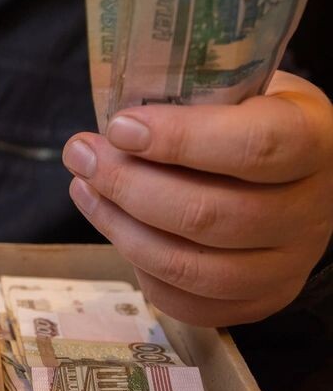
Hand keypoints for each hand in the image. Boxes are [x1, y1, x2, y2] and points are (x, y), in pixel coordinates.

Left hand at [63, 71, 332, 325]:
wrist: (296, 172)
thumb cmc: (250, 119)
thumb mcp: (239, 88)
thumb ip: (189, 100)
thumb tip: (111, 128)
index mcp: (315, 140)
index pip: (256, 146)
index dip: (179, 139)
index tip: (118, 126)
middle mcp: (312, 210)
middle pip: (210, 215)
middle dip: (127, 185)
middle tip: (81, 155)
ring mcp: (289, 265)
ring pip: (191, 267)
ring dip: (120, 227)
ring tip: (84, 188)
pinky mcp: (261, 300)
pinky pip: (186, 302)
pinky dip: (139, 268)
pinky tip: (114, 227)